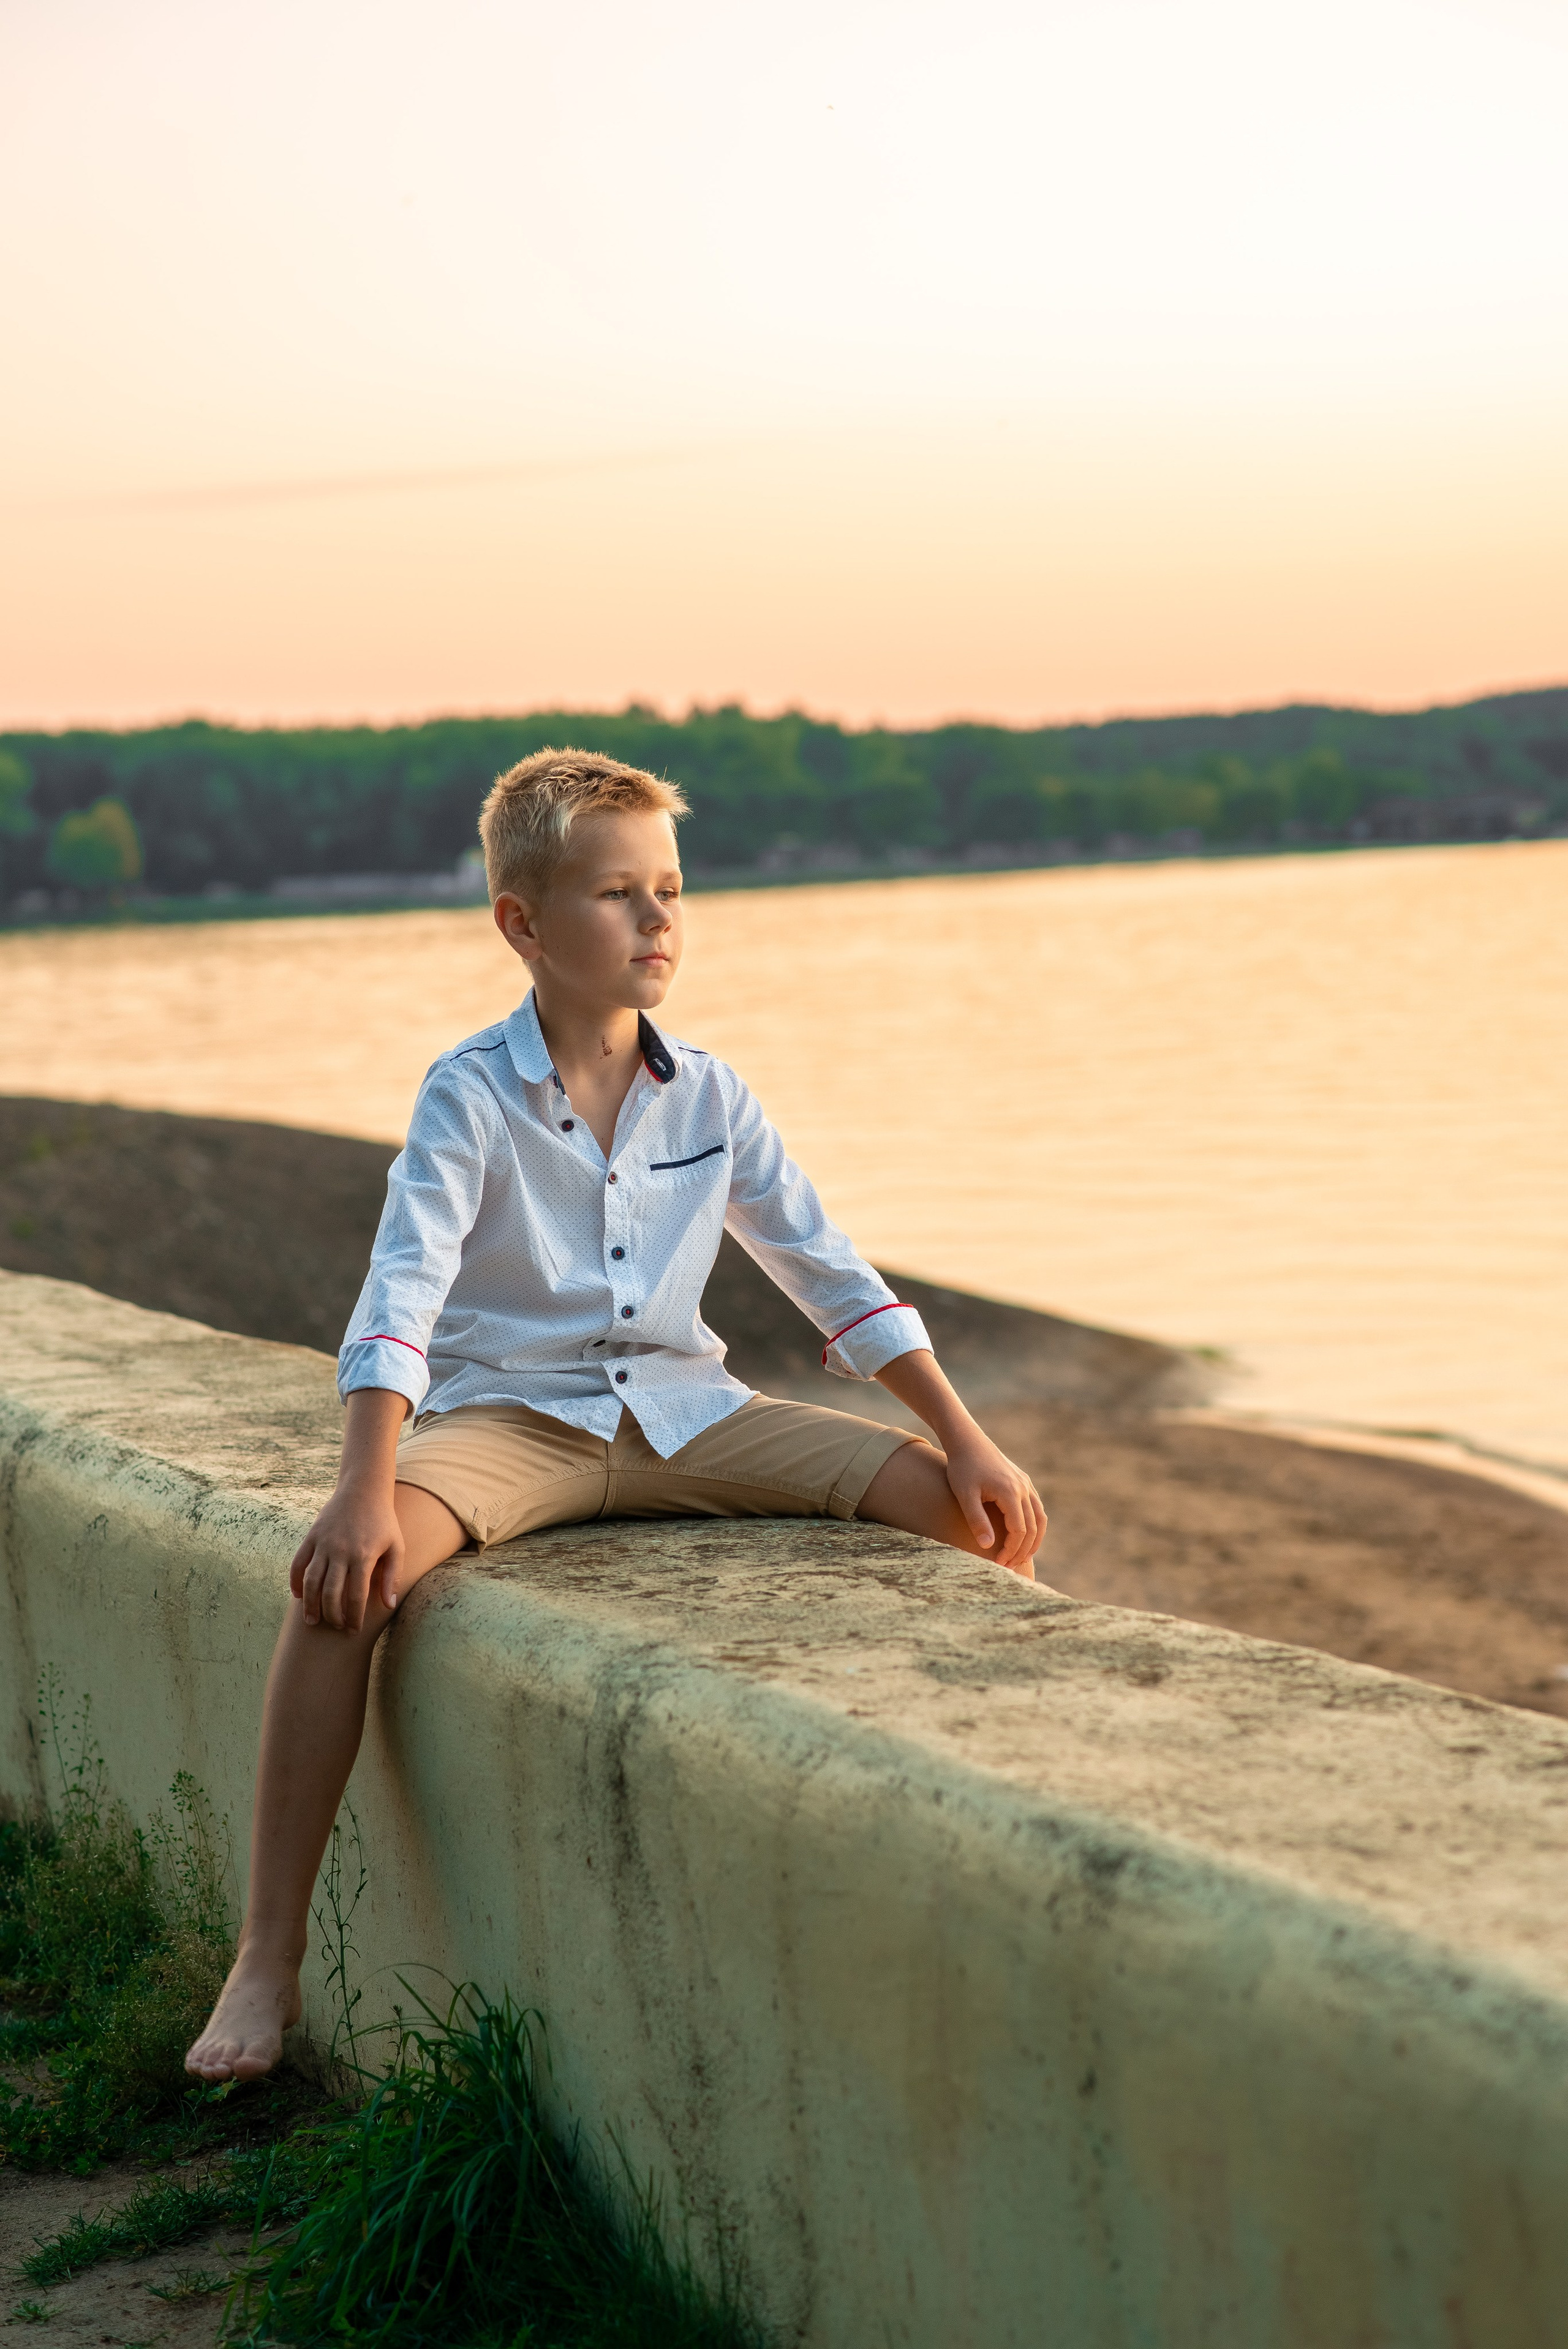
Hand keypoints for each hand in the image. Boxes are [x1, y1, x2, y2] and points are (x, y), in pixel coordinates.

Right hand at [289, 1481, 402, 1631]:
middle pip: (330, 1593)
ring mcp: (323, 1543)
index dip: (353, 1617)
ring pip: (311, 1581)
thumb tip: (389, 1605)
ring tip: (311, 1620)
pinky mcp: (311, 1536)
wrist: (363, 1490)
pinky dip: (295, 1582)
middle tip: (334, 1626)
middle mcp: (341, 1551)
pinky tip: (298, 1596)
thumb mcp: (396, 1547)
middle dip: (332, 1615)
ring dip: (309, 1604)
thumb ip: (393, 1577)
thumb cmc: (384, 1522)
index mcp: (363, 1556)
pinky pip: (298, 1563)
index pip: (355, 1596)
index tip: (353, 1629)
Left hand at [940, 1430, 1046, 1571]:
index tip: (998, 1564)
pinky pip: (1036, 1507)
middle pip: (1033, 1528)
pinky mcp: (1023, 1480)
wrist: (967, 1441)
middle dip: (1023, 1550)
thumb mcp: (964, 1495)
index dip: (1011, 1550)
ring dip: (1034, 1540)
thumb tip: (986, 1546)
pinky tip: (1024, 1534)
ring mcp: (1025, 1484)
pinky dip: (1034, 1524)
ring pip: (1040, 1518)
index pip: (1019, 1531)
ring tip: (1022, 1556)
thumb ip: (976, 1520)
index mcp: (1010, 1493)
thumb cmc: (962, 1468)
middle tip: (1010, 1566)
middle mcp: (1023, 1488)